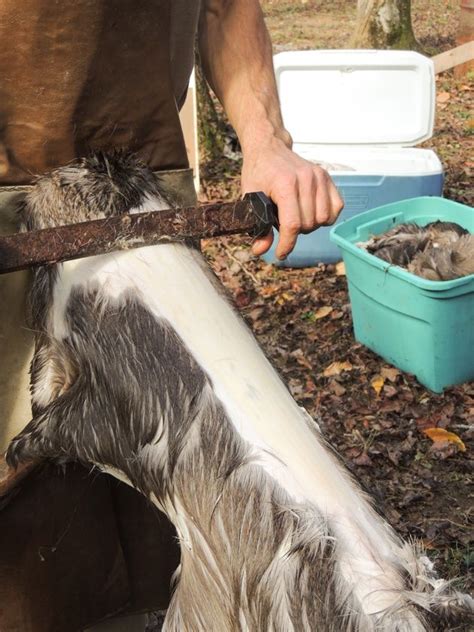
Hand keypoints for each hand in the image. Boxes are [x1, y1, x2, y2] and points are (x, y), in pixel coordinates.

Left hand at [241, 137, 343, 258]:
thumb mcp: (250, 199)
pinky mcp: (327, 177)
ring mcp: (319, 177)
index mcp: (285, 184)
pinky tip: (311, 212)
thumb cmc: (258, 172)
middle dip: (295, 232)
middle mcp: (306, 179)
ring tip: (296, 216)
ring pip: (323, 219)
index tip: (281, 254)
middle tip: (282, 222)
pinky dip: (325, 216)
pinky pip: (336, 208)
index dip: (287, 245)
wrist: (269, 148)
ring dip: (310, 225)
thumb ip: (257, 226)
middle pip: (308, 224)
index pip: (292, 224)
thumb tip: (260, 250)